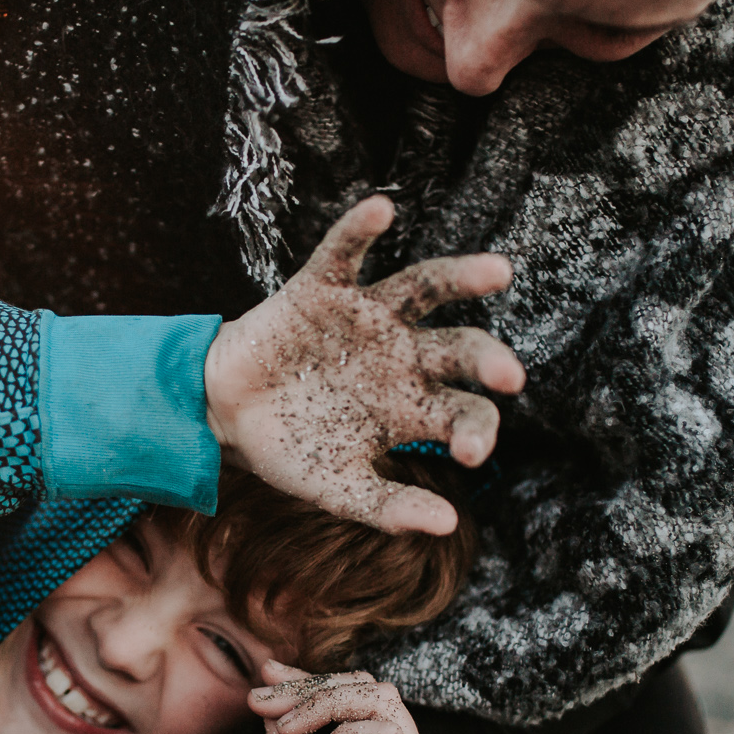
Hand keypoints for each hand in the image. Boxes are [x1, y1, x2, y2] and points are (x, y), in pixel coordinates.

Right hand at [203, 195, 522, 535]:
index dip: (476, 429)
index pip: (465, 413)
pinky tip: (383, 209)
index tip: (472, 454)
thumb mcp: (337, 488)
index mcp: (414, 405)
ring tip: (499, 272)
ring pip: (425, 287)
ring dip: (461, 277)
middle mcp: (402, 355)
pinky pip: (345, 253)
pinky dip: (361, 230)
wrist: (223, 414)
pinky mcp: (321, 288)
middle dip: (487, 358)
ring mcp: (366, 319)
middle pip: (460, 347)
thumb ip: (388, 509)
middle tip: (510, 375)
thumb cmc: (289, 449)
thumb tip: (448, 524)